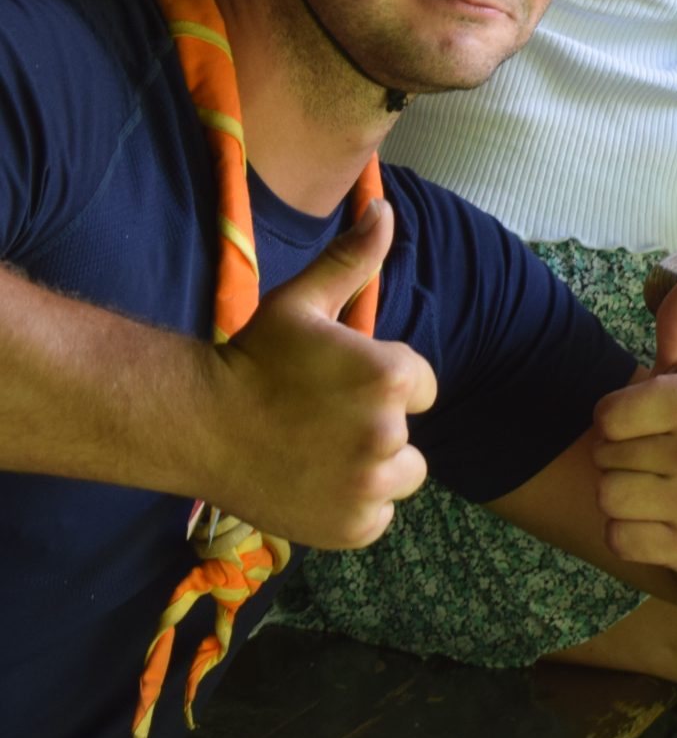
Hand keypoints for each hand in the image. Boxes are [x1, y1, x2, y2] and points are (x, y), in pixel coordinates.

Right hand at [211, 200, 436, 548]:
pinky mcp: (352, 528)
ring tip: (320, 452)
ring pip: (401, 476)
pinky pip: (379, 517)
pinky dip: (355, 508)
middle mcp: (388, 435)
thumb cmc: (252, 359)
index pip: (420, 384)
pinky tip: (314, 484)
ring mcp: (369, 488)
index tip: (339, 384)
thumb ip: (354, 260)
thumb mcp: (303, 302)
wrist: (194, 426)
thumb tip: (386, 209)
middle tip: (321, 420)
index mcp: (391, 377)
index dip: (384, 381)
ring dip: (373, 468)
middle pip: (409, 432)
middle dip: (377, 424)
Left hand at [593, 275, 676, 572]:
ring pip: (609, 499)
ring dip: (623, 495)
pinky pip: (620, 539)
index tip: (648, 421)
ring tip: (657, 485)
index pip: (606, 416)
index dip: (618, 418)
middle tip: (656, 456)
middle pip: (605, 459)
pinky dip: (630, 532)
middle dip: (620, 457)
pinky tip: (660, 518)